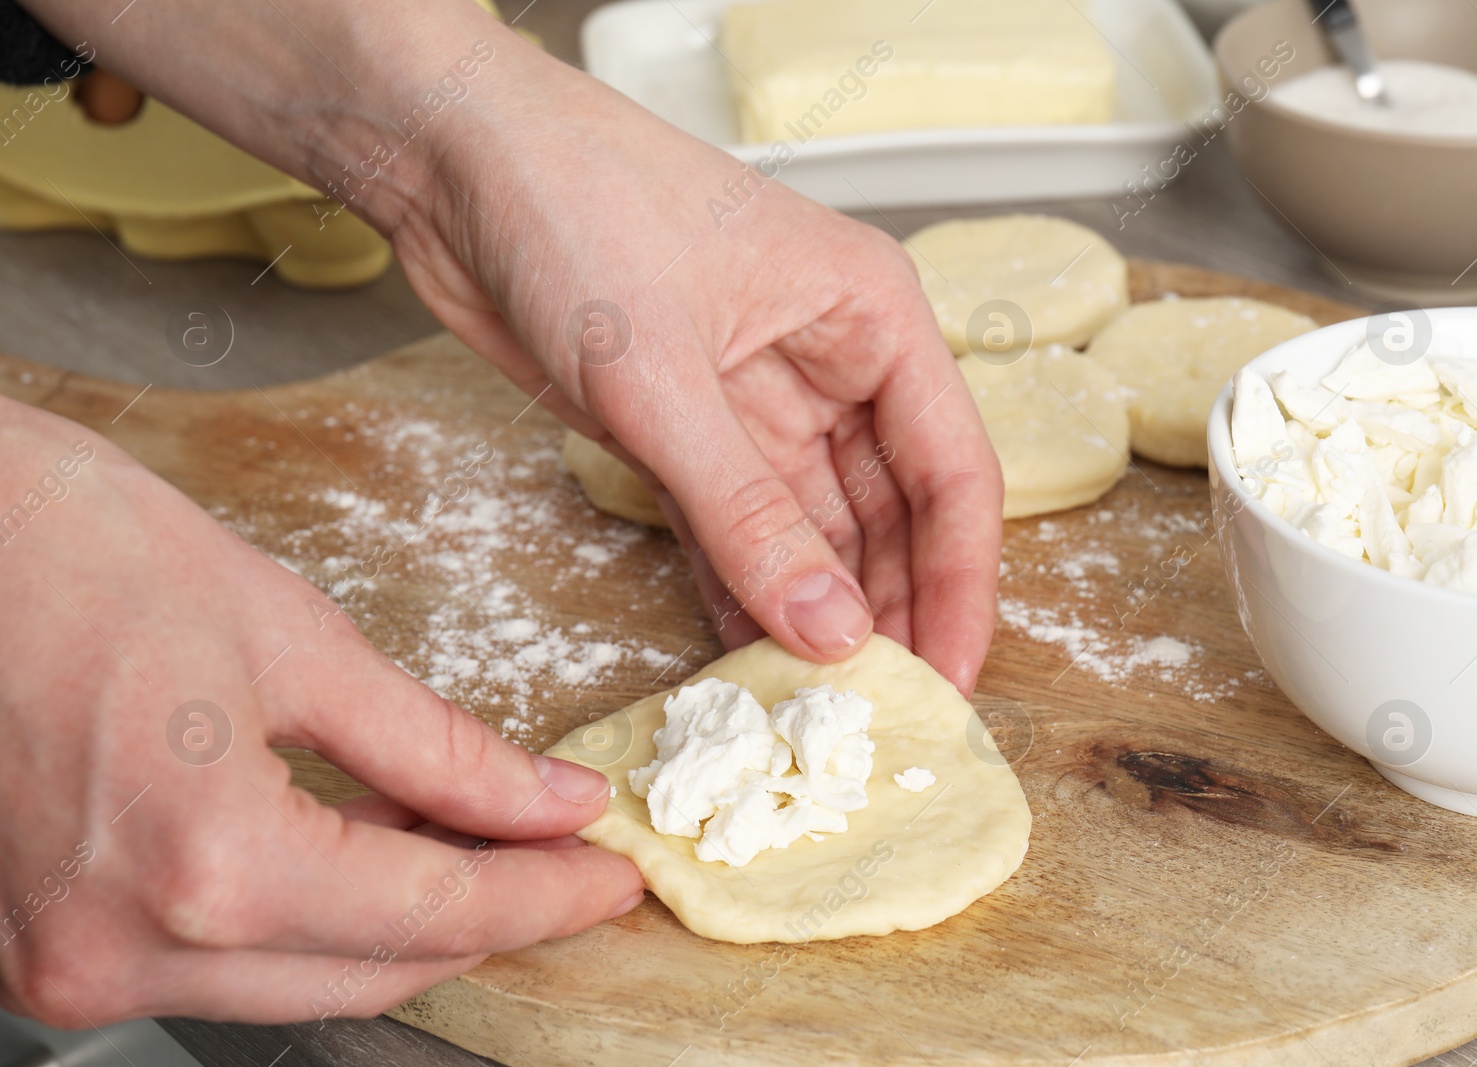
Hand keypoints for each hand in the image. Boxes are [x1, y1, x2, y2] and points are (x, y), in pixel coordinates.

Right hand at [0, 403, 641, 1025]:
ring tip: (482, 852)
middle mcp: (127, 950)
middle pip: (374, 971)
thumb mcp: (294, 639)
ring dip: (402, 927)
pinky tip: (365, 858)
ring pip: (297, 980)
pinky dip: (306, 922)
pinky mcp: (34, 949)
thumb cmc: (69, 549)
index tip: (612, 872)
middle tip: (565, 863)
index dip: (547, 895)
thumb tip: (548, 802)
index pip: (437, 914)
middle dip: (490, 917)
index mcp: (207, 865)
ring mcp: (65, 966)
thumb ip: (438, 747)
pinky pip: (216, 962)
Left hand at [393, 33, 1004, 694]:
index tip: (951, 682)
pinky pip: (735, 534)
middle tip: (880, 720)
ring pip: (814, 534)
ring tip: (814, 713)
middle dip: (889, 614)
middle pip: (892, 516)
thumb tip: (831, 632)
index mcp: (872, 317)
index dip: (960, 585)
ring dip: (812, 617)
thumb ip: (750, 514)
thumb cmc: (574, 206)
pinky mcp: (686, 435)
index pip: (953, 472)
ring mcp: (758, 403)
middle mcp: (832, 364)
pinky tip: (746, 666)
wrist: (450, 162)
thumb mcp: (665, 377)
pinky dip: (741, 596)